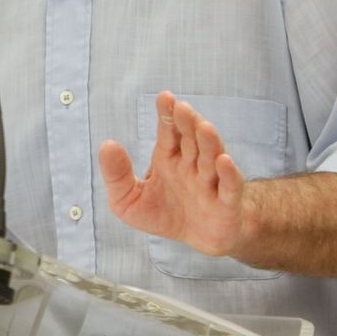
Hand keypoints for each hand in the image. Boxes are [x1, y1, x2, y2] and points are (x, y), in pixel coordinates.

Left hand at [99, 90, 246, 257]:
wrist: (197, 239)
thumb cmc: (164, 214)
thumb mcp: (128, 200)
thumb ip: (116, 175)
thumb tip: (106, 144)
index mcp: (168, 158)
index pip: (168, 131)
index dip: (167, 114)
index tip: (165, 97)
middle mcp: (192, 164)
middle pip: (191, 139)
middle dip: (187, 123)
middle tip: (182, 108)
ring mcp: (211, 182)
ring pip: (211, 158)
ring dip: (209, 142)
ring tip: (204, 127)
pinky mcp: (227, 203)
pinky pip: (230, 186)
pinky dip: (229, 173)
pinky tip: (224, 161)